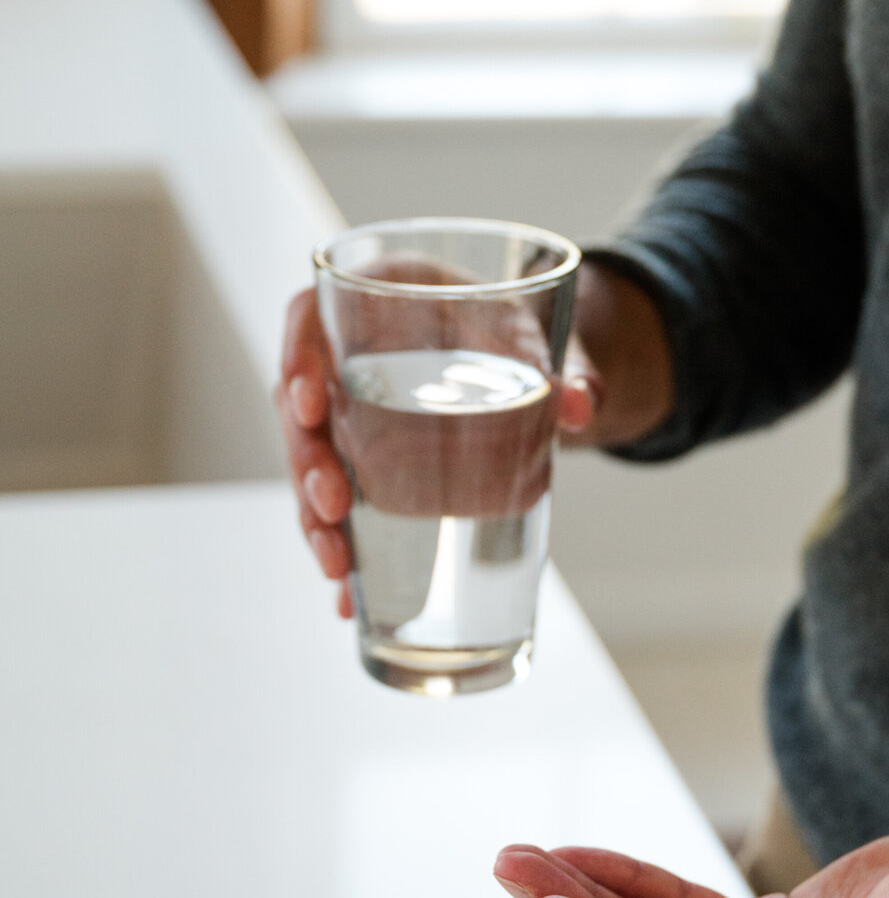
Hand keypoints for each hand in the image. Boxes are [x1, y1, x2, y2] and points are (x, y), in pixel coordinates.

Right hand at [274, 284, 602, 615]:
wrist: (524, 360)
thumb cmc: (517, 331)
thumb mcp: (542, 339)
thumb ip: (569, 366)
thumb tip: (583, 405)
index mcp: (378, 298)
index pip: (307, 315)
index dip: (296, 357)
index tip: (308, 405)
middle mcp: (346, 355)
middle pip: (298, 404)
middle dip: (306, 462)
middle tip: (333, 504)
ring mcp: (346, 410)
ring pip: (309, 462)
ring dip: (314, 517)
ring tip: (337, 567)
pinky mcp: (358, 456)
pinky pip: (335, 500)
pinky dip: (344, 547)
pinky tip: (351, 599)